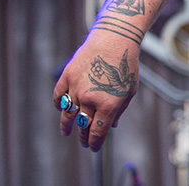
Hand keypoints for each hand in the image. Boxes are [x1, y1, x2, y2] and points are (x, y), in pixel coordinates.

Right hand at [53, 32, 139, 151]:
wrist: (114, 40)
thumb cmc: (125, 65)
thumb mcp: (129, 90)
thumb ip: (119, 110)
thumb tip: (112, 126)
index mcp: (108, 104)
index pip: (97, 132)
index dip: (94, 143)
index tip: (93, 147)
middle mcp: (90, 99)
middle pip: (82, 125)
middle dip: (83, 136)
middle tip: (84, 141)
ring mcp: (76, 88)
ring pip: (67, 115)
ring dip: (66, 126)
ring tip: (66, 132)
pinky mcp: (67, 77)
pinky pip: (58, 97)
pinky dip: (59, 105)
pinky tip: (62, 110)